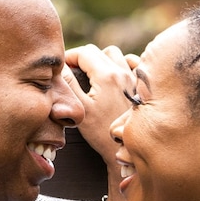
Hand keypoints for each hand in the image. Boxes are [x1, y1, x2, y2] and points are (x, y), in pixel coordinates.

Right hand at [62, 43, 139, 167]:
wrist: (125, 149)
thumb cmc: (101, 133)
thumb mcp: (80, 109)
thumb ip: (69, 84)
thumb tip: (60, 67)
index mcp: (106, 76)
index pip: (84, 52)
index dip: (69, 56)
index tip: (62, 66)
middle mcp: (122, 72)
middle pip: (98, 51)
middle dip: (82, 57)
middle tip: (72, 70)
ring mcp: (134, 78)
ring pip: (115, 55)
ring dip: (101, 58)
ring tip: (92, 72)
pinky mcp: (140, 86)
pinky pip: (132, 63)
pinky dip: (121, 62)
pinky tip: (115, 73)